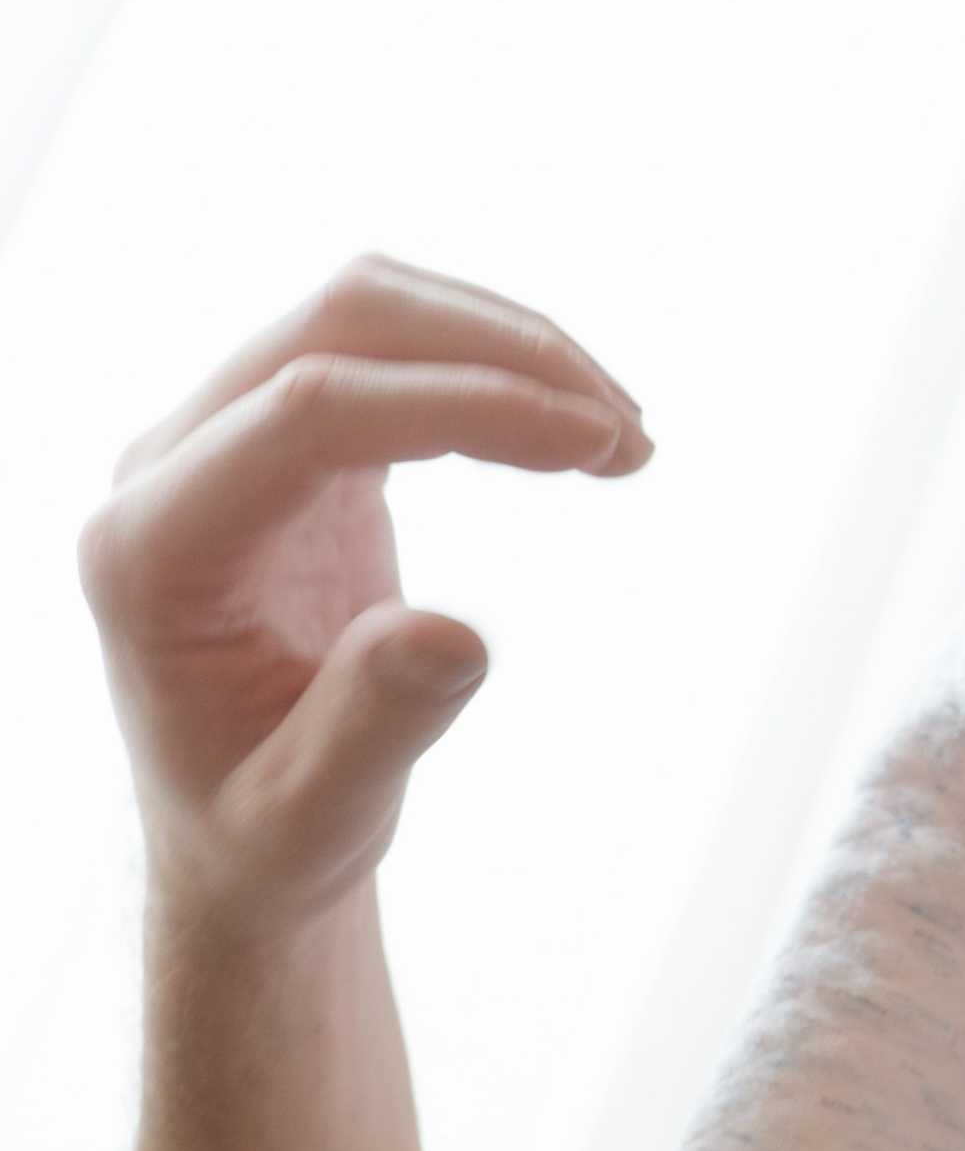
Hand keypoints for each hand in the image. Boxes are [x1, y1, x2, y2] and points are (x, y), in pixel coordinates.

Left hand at [80, 254, 650, 924]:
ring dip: (509, 347)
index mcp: (150, 551)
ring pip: (370, 314)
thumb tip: (453, 637)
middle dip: (500, 352)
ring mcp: (224, 439)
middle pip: (340, 323)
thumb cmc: (266, 837)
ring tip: (624, 436)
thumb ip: (369, 727)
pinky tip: (572, 433)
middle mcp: (169, 468)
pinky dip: (492, 372)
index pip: (307, 412)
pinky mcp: (287, 440)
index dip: (462, 406)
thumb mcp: (312, 817)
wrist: (243, 835)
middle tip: (628, 436)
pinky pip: (390, 354)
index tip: (598, 447)